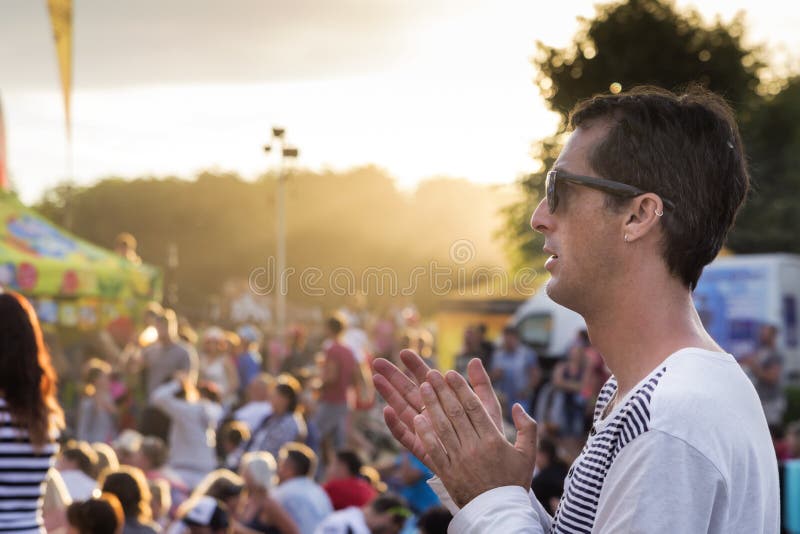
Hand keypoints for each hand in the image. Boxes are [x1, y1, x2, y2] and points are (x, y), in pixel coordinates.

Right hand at [373, 350, 502, 471]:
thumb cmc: (490, 436)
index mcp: (444, 401)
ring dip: (389, 396)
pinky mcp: (424, 450)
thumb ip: (480, 385)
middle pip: (409, 392)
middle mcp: (432, 414)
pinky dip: (396, 426)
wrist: (492, 468)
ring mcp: (426, 431)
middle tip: (378, 361)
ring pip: (403, 410)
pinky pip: (407, 438)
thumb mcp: (488, 407)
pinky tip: (387, 412)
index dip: (415, 366)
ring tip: (376, 379)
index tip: (404, 352)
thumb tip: (474, 359)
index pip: (427, 379)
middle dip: (394, 376)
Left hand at [414, 369, 537, 506]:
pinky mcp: (447, 473)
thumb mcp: (528, 454)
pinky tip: (417, 418)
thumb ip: (527, 428)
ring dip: (431, 405)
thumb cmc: (514, 481)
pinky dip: (425, 433)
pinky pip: (434, 450)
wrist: (500, 513)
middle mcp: (475, 448)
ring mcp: (459, 460)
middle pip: (455, 413)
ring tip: (423, 388)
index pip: (474, 408)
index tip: (451, 373)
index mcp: (494, 440)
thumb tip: (517, 406)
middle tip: (432, 374)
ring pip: (443, 427)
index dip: (461, 389)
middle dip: (443, 391)